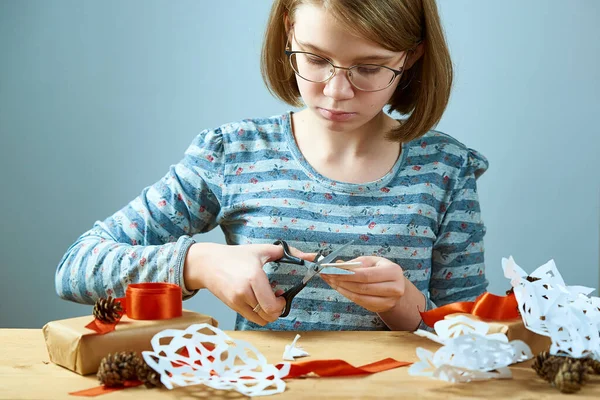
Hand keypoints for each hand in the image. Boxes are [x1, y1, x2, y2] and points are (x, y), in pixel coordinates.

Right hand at [183, 242, 310, 325]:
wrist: (208, 264)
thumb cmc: (235, 256)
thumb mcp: (262, 250)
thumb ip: (288, 253)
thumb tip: (311, 256)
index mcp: (254, 277)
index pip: (272, 305)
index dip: (282, 304)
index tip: (283, 294)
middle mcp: (244, 292)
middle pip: (268, 315)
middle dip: (278, 310)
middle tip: (278, 298)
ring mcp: (237, 302)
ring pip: (260, 320)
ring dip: (268, 314)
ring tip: (267, 300)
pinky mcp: (232, 307)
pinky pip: (251, 318)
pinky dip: (259, 314)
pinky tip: (258, 301)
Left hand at [321, 256, 405, 312]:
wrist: (396, 286)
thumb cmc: (382, 270)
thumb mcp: (372, 261)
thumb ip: (356, 263)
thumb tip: (337, 264)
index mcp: (393, 271)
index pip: (366, 275)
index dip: (348, 274)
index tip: (332, 270)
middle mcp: (394, 288)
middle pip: (362, 287)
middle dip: (342, 281)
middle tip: (327, 275)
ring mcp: (388, 301)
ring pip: (360, 296)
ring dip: (342, 289)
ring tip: (330, 281)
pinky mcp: (381, 308)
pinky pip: (360, 302)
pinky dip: (347, 295)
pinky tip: (339, 288)